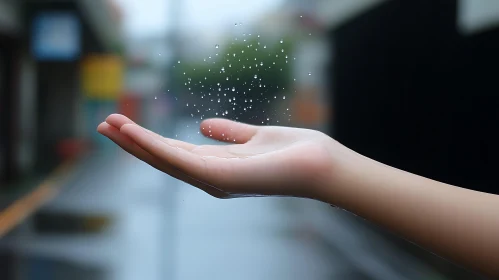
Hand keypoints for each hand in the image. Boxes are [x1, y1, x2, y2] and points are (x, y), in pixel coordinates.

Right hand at [97, 114, 339, 198]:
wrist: (320, 164)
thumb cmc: (293, 152)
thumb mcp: (254, 137)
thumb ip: (230, 133)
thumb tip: (204, 125)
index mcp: (216, 166)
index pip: (174, 152)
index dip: (148, 140)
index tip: (124, 125)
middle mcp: (210, 177)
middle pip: (163, 158)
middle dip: (132, 143)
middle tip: (103, 124)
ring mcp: (213, 180)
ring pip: (165, 160)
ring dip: (135, 143)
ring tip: (109, 124)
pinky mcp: (220, 179)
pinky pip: (181, 161)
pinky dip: (154, 147)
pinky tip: (135, 133)